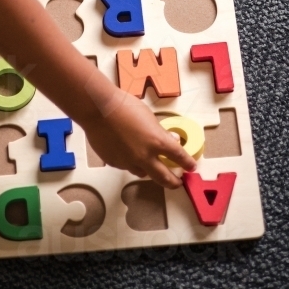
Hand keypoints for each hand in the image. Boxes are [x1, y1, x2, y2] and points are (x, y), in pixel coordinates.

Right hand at [82, 90, 197, 188]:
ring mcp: (128, 162)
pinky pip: (126, 166)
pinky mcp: (114, 163)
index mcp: (157, 141)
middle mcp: (145, 156)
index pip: (179, 157)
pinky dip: (130, 162)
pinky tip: (126, 151)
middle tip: (177, 182)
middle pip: (164, 177)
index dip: (187, 163)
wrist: (97, 109)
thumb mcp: (147, 115)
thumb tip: (170, 139)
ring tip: (148, 164)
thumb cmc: (123, 106)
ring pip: (143, 173)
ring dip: (149, 170)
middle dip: (174, 182)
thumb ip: (159, 131)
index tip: (191, 167)